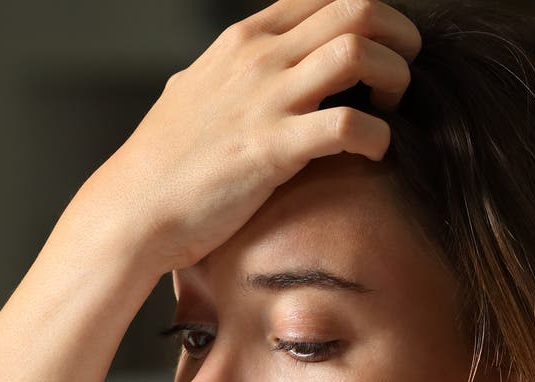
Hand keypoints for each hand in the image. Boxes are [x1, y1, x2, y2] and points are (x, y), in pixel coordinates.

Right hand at [63, 0, 420, 274]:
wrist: (134, 209)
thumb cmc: (164, 159)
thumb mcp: (198, 88)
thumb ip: (235, 69)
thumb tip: (256, 63)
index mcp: (245, 40)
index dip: (368, 15)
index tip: (380, 49)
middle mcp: (259, 59)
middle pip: (356, 10)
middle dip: (398, 38)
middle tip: (401, 75)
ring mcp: (266, 101)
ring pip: (359, 52)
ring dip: (394, 78)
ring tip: (389, 109)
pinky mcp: (274, 150)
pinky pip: (350, 125)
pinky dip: (379, 137)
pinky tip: (375, 153)